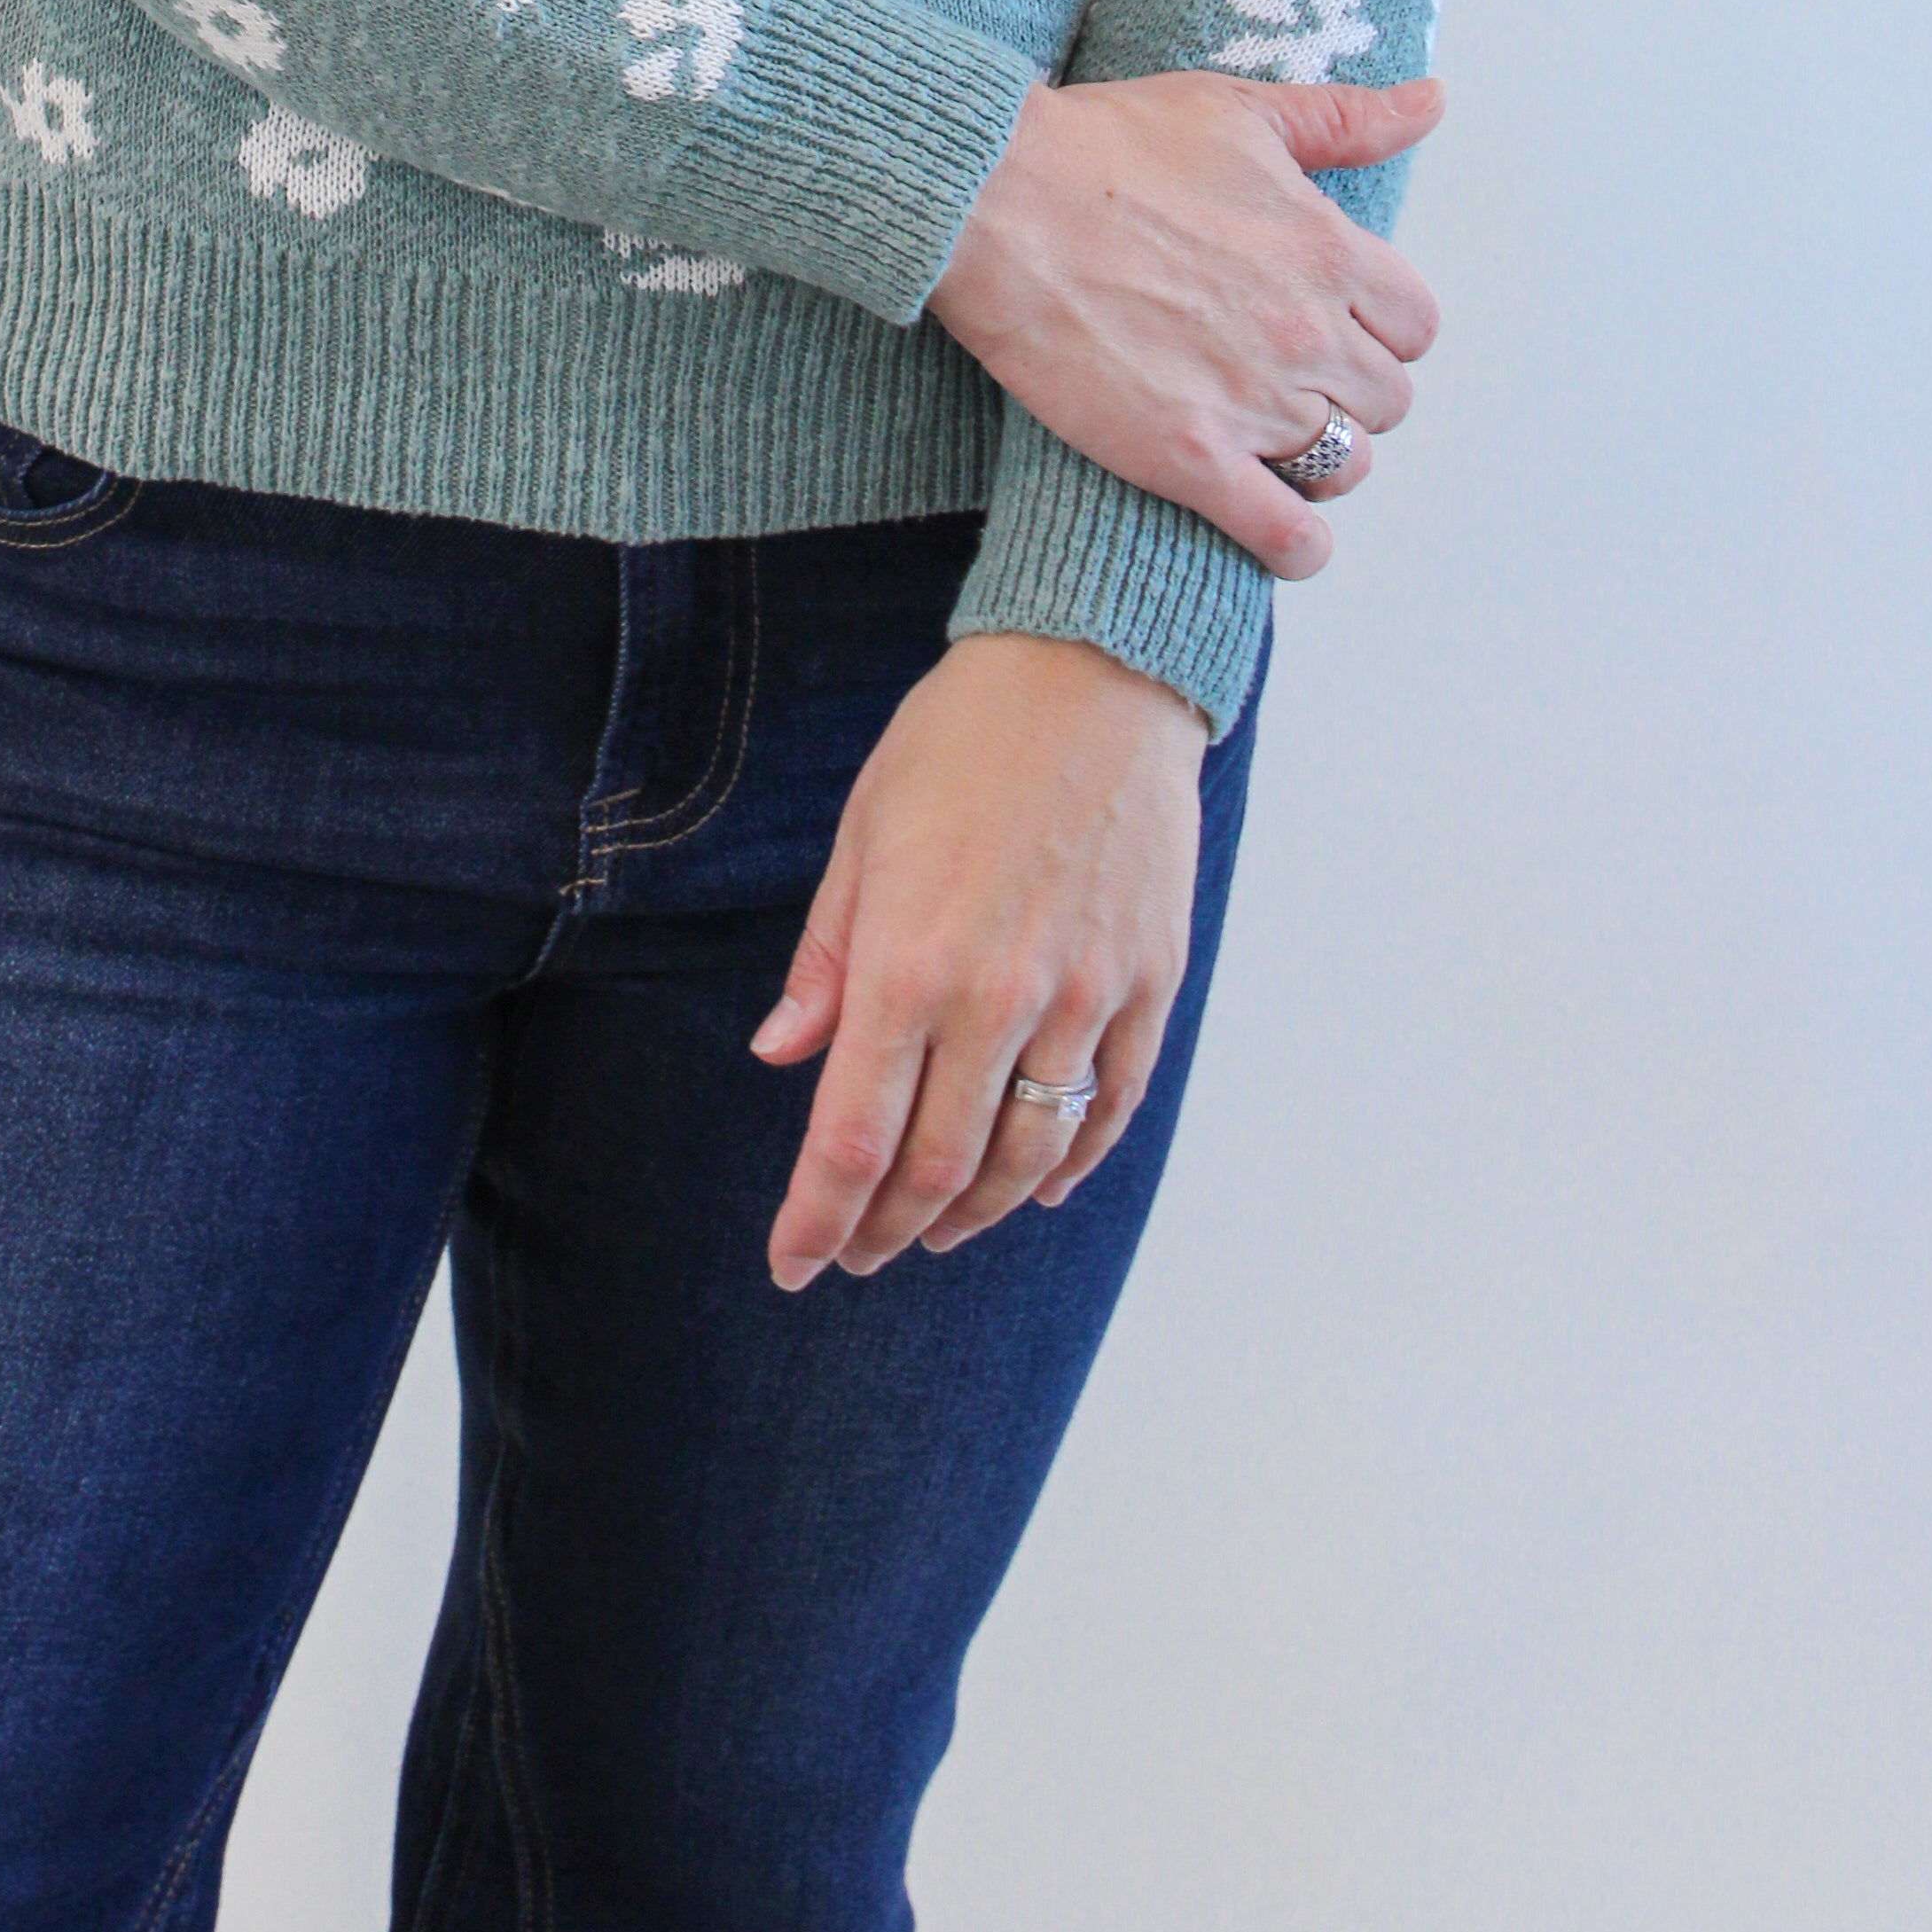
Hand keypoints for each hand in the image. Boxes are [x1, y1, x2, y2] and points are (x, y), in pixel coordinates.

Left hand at [751, 632, 1205, 1288]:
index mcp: (909, 962)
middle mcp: (999, 997)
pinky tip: (1038, 1187)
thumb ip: (827, 959)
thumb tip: (782, 1053)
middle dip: (887, 1230)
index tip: (791, 1263)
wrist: (1095, 668)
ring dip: (972, 1213)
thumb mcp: (865, 834)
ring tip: (934, 1233)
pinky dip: (1072, 1165)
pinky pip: (1112, 1108)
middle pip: (938, 1169)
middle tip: (856, 1254)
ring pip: (1026, 1155)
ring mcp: (1086, 997)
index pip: (853, 1138)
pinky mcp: (1149, 983)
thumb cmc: (961, 740)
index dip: (817, 1218)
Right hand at [928, 70, 1444, 575]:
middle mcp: (1309, 333)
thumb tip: (1432, 101)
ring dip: (1322, 460)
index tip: (1335, 325)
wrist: (996, 201)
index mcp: (1329, 250)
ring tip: (1274, 444)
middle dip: (1348, 391)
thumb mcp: (1240, 109)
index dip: (1377, 328)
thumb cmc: (1107, 146)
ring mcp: (1253, 402)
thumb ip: (1346, 119)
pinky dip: (1296, 546)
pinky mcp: (1190, 459)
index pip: (1413, 325)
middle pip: (1386, 400)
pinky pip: (1286, 535)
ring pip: (1347, 466)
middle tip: (1291, 378)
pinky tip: (1279, 533)